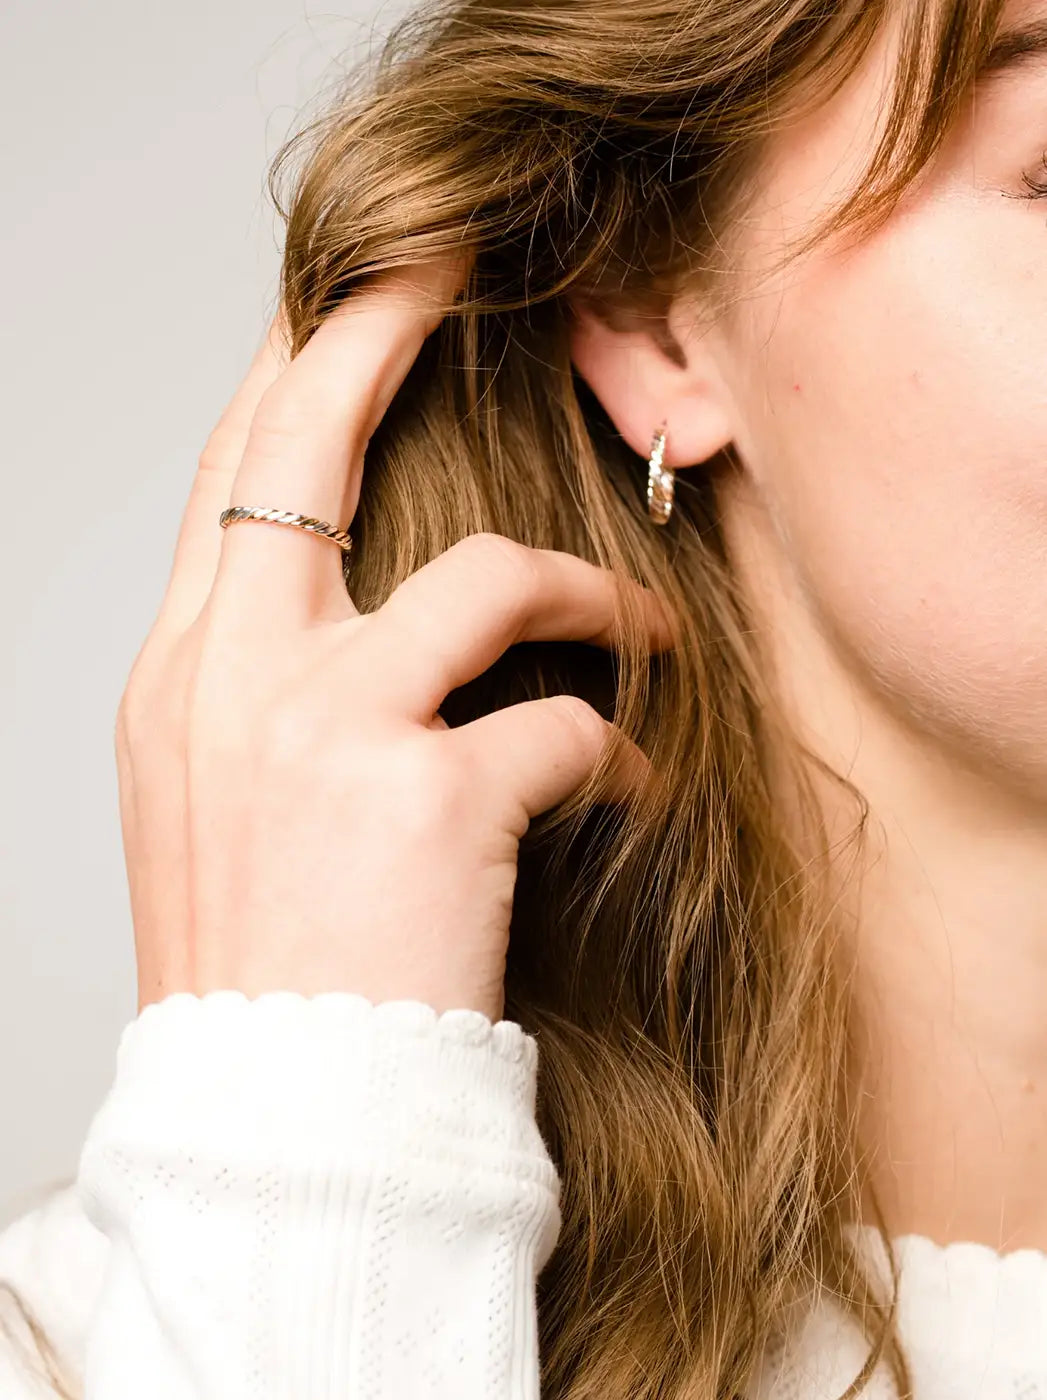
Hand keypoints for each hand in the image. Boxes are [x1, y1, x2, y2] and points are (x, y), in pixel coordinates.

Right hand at [115, 261, 673, 1022]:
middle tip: (453, 271)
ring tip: (636, 625)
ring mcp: (326, 730)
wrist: (275, 1115)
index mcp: (178, 678)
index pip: (230, 475)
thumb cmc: (259, 962)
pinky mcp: (429, 800)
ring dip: (580, 590)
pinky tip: (632, 785)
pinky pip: (566, 723)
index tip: (356, 303)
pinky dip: (619, 744)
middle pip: (303, 440)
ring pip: (484, 574)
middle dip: (383, 332)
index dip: (297, 371)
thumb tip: (350, 603)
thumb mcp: (218, 802)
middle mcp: (232, 677)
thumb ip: (266, 686)